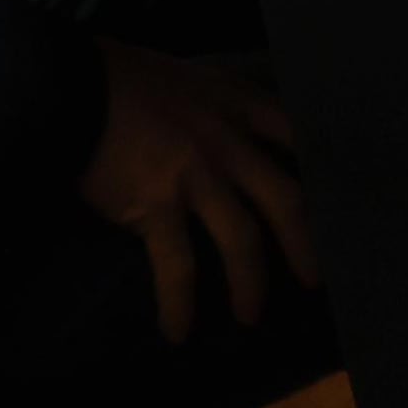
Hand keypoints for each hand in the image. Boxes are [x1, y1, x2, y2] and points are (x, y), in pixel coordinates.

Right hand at [83, 43, 314, 344]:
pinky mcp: (156, 206)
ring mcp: (197, 174)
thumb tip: (229, 136)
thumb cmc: (120, 78)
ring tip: (250, 316)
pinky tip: (178, 331)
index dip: (322, 170)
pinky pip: (178, 266)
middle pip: (286, 199)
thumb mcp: (188, 76)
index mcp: (237, 103)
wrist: (69, 85)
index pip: (298, 137)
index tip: (337, 201)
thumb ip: (217, 106)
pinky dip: (180, 303)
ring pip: (243, 239)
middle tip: (316, 279)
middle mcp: (228, 141)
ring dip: (251, 284)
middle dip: (306, 243)